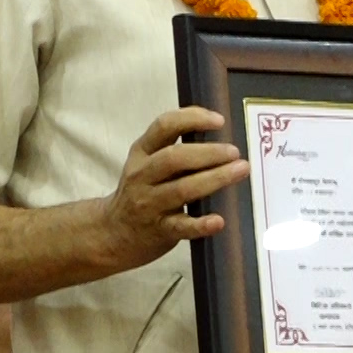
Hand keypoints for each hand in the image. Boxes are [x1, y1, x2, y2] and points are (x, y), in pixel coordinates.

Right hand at [96, 108, 249, 271]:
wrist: (112, 233)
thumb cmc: (142, 192)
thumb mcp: (148, 164)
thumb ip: (176, 150)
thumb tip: (222, 138)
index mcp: (142, 152)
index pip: (164, 126)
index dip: (192, 118)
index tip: (219, 121)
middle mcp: (142, 175)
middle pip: (174, 158)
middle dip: (208, 152)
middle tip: (235, 152)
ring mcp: (149, 204)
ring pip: (181, 189)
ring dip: (214, 179)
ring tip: (240, 171)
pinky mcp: (159, 230)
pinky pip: (181, 226)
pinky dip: (200, 224)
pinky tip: (218, 220)